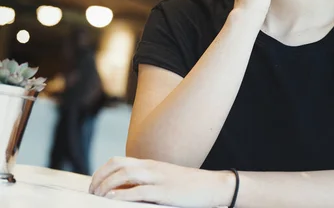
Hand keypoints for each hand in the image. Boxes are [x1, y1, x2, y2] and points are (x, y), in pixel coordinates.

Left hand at [88, 157, 234, 207]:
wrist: (212, 186)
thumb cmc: (188, 185)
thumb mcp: (164, 179)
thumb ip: (145, 181)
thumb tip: (122, 191)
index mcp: (150, 164)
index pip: (118, 161)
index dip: (101, 172)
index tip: (94, 185)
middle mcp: (152, 168)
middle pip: (118, 166)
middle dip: (99, 178)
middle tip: (92, 192)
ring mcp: (158, 179)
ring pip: (125, 176)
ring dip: (107, 186)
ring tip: (99, 197)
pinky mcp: (165, 192)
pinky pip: (139, 191)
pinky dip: (122, 195)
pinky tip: (113, 200)